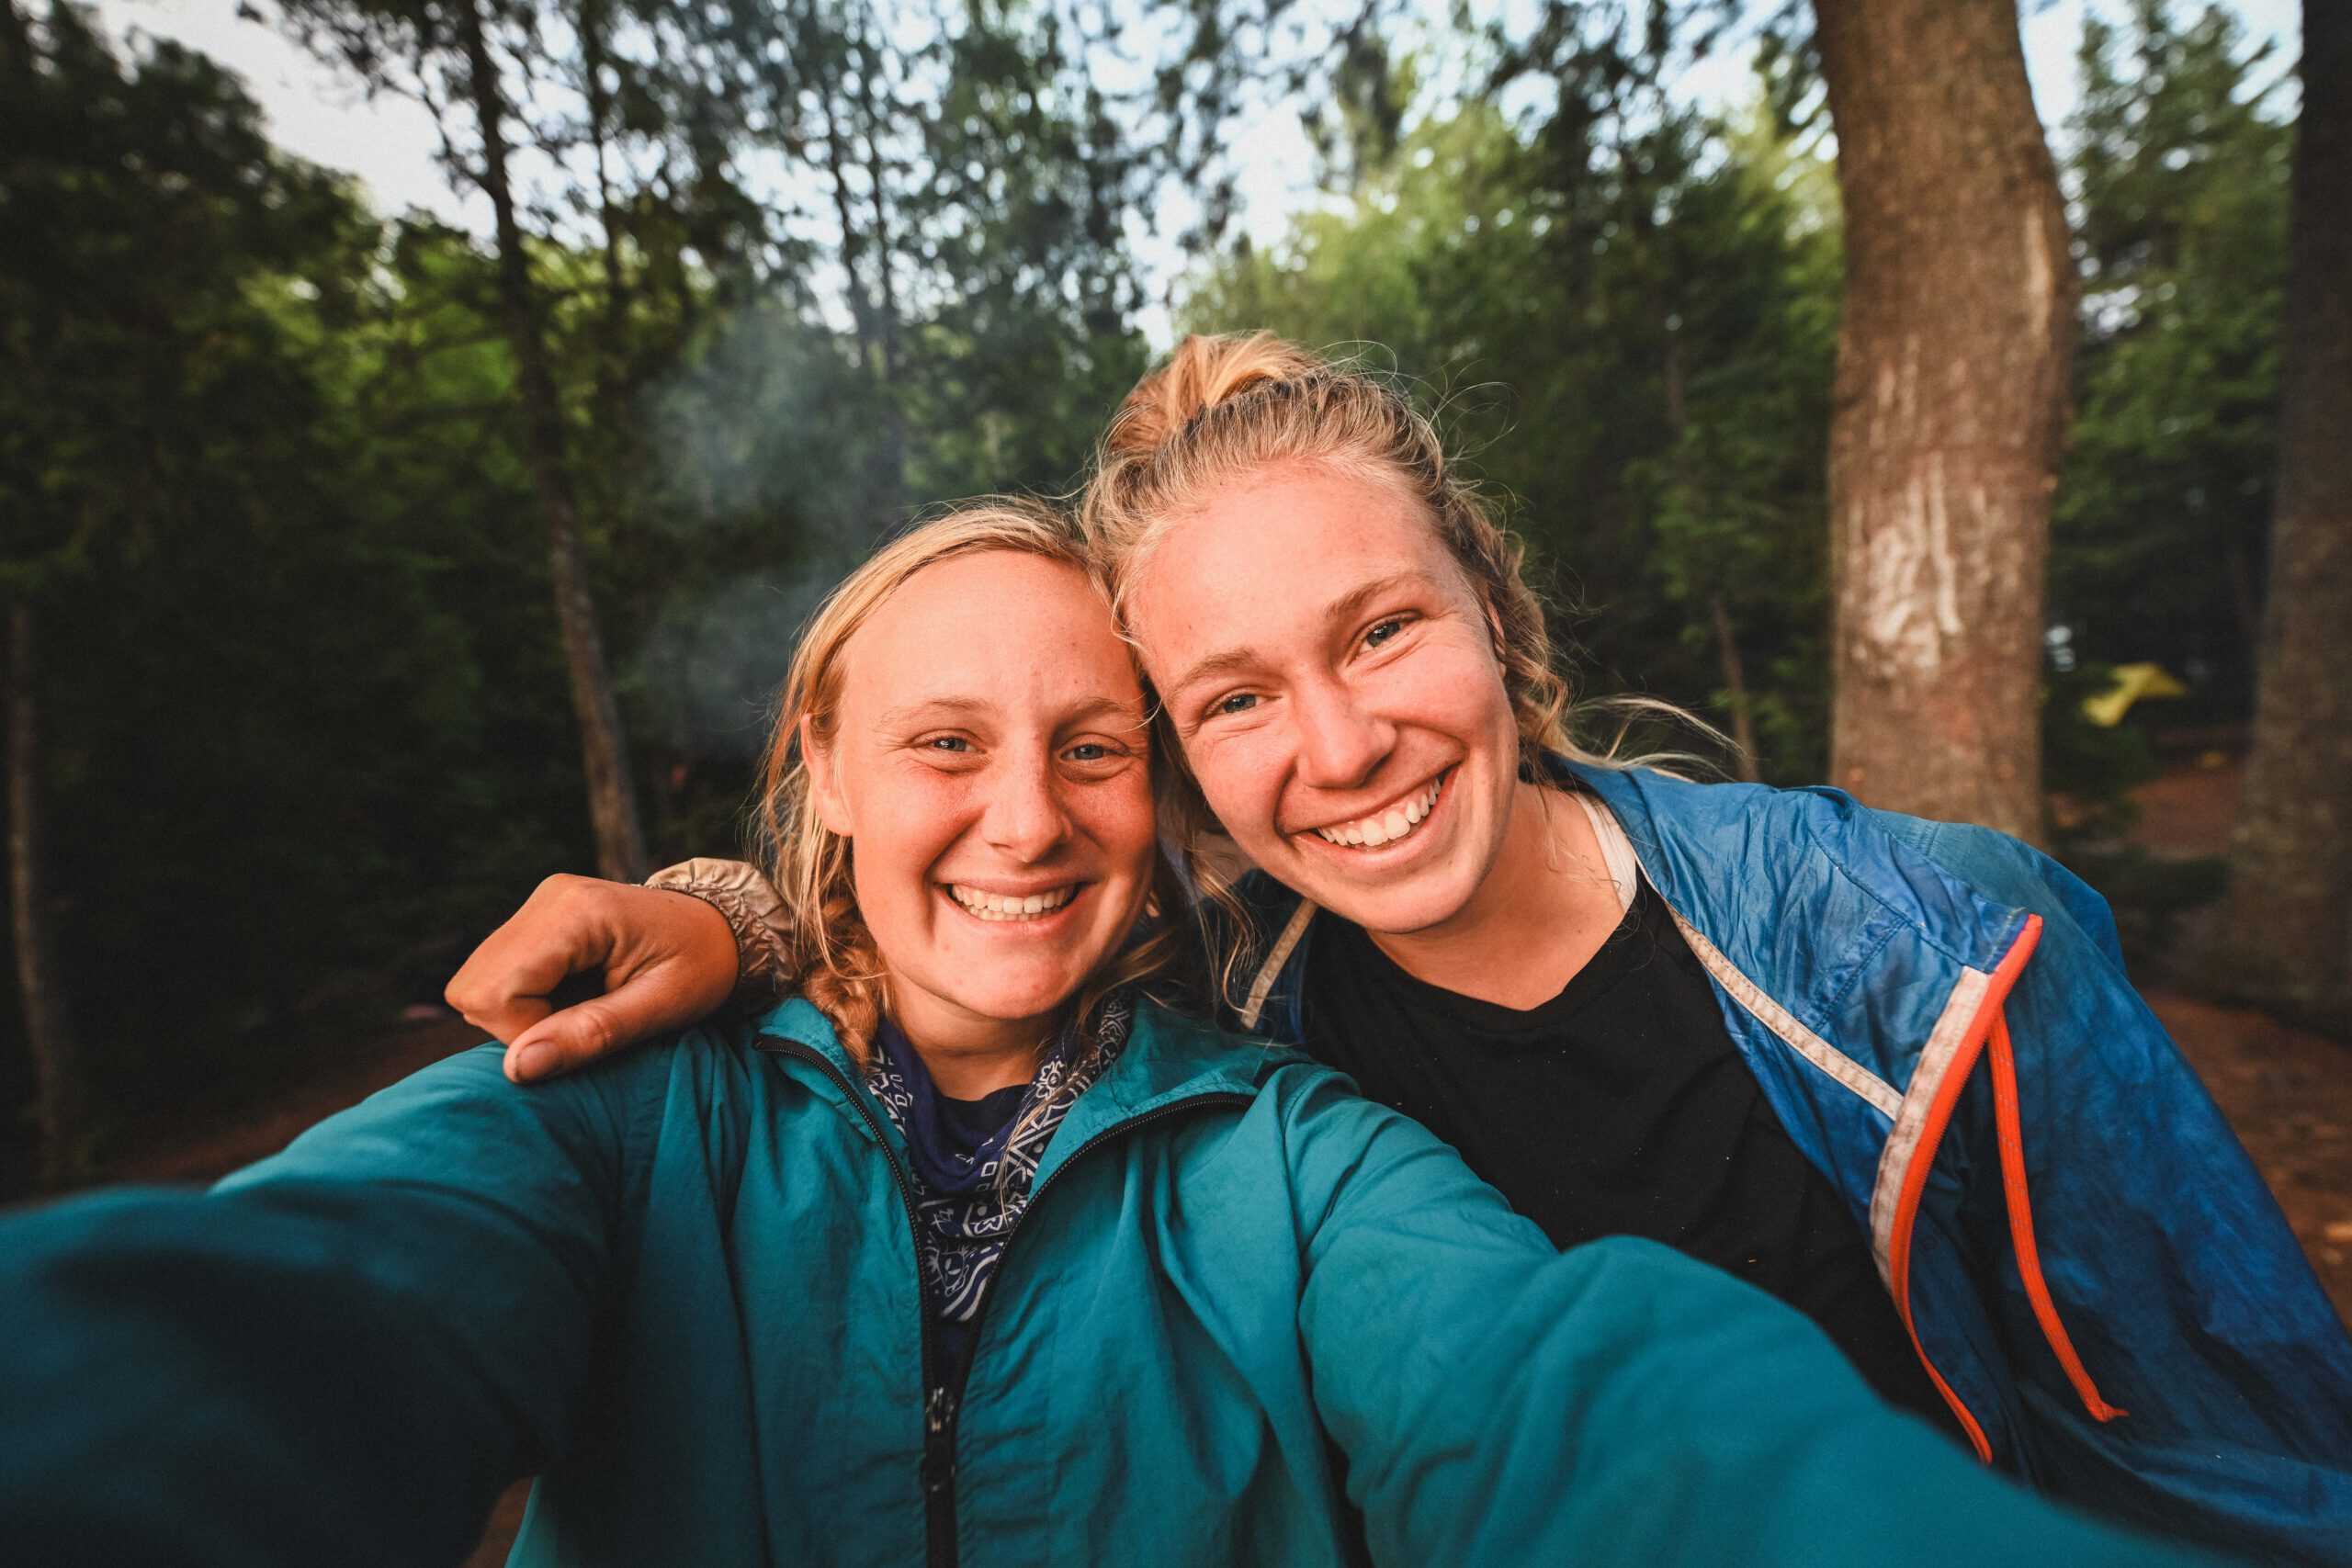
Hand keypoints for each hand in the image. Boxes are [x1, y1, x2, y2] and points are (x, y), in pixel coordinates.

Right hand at [444, 875, 739, 1082]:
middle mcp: (548, 898)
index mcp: (578, 912)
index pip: (497, 992)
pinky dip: (527, 999)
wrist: (725, 928)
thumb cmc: (704, 967)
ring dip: (521, 1014)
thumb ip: (590, 1035)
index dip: (526, 1033)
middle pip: (475, 987)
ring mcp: (541, 903)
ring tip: (584, 1008)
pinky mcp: (540, 916)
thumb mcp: (662, 1009)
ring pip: (478, 982)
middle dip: (517, 1026)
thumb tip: (516, 1068)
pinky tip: (576, 995)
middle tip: (581, 1025)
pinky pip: (499, 973)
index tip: (583, 1037)